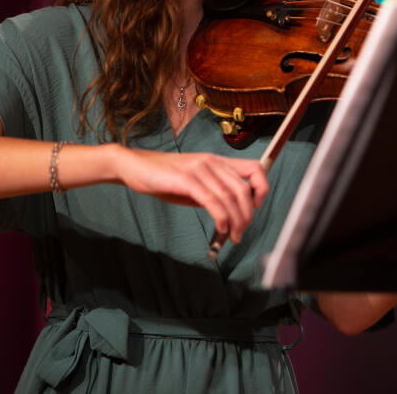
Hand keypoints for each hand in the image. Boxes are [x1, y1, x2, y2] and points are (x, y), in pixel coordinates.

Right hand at [114, 148, 268, 243]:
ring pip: (230, 197)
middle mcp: (212, 162)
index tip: (255, 207)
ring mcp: (199, 169)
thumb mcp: (195, 183)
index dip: (262, 188)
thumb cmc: (164, 178)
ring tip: (233, 236)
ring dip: (236, 221)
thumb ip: (214, 192)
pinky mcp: (186, 179)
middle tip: (241, 232)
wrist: (135, 167)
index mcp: (217, 161)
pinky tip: (221, 228)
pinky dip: (221, 217)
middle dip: (247, 215)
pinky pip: (212, 200)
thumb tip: (232, 214)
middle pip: (243, 189)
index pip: (255, 168)